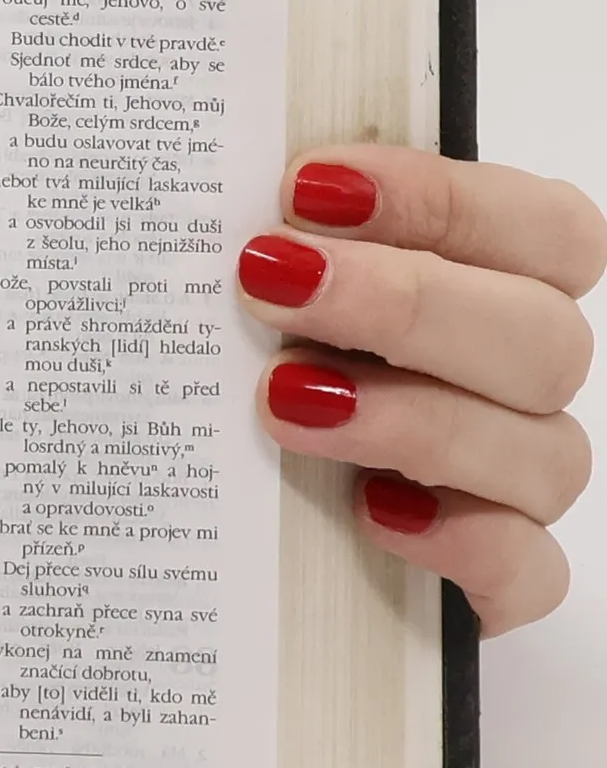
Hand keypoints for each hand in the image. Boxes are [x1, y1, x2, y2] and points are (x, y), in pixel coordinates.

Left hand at [240, 147, 605, 636]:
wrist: (224, 532)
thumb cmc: (249, 370)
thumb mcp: (257, 295)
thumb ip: (277, 242)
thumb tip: (235, 208)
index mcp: (498, 289)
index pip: (542, 228)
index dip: (442, 196)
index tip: (306, 187)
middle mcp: (519, 384)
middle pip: (543, 337)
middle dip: (405, 302)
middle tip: (271, 287)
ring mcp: (516, 487)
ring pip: (543, 453)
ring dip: (410, 419)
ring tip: (281, 403)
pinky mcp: (495, 580)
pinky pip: (525, 572)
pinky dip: (461, 541)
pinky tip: (370, 512)